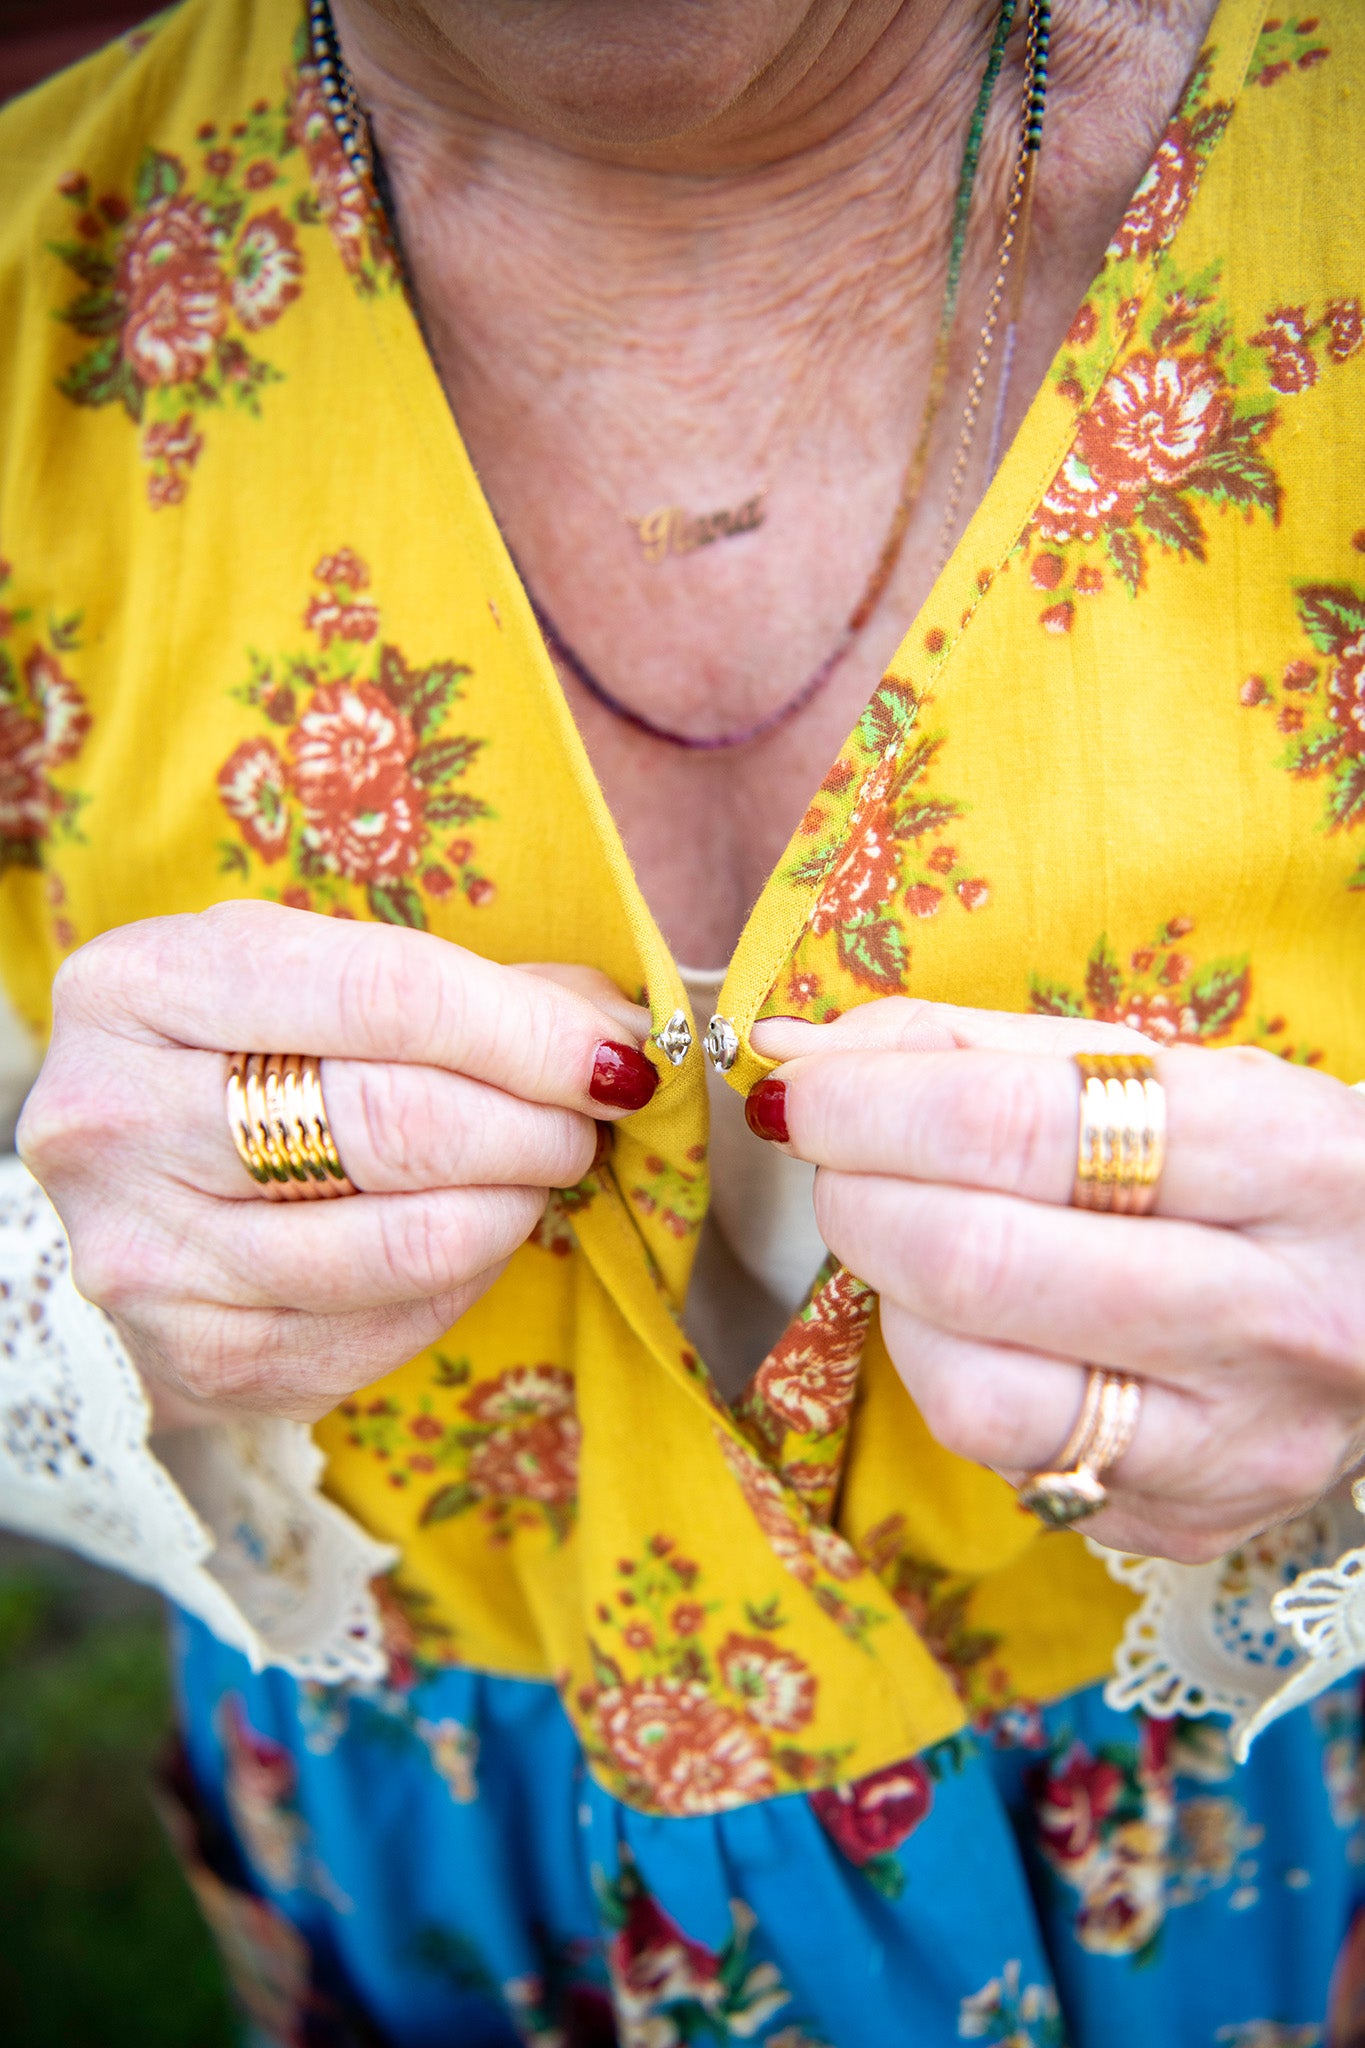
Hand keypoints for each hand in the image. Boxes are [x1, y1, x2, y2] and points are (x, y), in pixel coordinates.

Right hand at [18, 903, 654, 1421]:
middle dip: (535, 1124)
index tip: (614, 1054)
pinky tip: (471, 1236)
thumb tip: (621, 1029)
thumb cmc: (242, 1054)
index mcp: (142, 983)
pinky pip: (391, 1328)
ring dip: (515, 1206)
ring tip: (536, 1173)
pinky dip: (467, 1281)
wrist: (125, 1189)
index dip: (525, 1032)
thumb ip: (463, 987)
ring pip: (406, 1244)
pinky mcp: (200, 1359)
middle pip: (398, 1124)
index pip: (382, 996)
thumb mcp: (313, 973)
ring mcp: (147, 1254)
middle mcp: (117, 1119)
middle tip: (583, 1121)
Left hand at [749, 1000, 1364, 1563]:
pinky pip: (1009, 1464)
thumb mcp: (1163, 1073)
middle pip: (976, 1266)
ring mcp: (1236, 1443)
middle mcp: (1274, 1315)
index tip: (801, 1088)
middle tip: (841, 1163)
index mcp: (1285, 1158)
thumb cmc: (1269, 1169)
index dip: (869, 1104)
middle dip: (857, 1199)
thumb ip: (974, 1051)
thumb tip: (795, 1051)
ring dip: (895, 1305)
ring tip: (926, 1247)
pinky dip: (958, 1379)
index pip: (1019, 1127)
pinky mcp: (1190, 1524)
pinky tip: (996, 1329)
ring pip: (974, 1397)